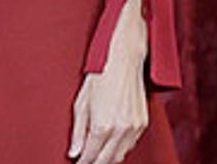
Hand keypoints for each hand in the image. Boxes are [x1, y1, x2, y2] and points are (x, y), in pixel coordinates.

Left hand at [68, 8, 149, 163]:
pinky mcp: (142, 124)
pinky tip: (110, 145)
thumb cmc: (98, 77)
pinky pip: (130, 145)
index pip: (91, 155)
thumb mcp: (81, 103)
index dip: (82, 162)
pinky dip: (120, 148)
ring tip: (95, 155)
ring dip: (108, 158)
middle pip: (107, 159)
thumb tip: (74, 152)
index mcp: (103, 125)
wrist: (123, 62)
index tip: (76, 163)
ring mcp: (134, 127)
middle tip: (84, 161)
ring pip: (120, 155)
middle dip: (94, 163)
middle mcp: (121, 129)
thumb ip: (78, 131)